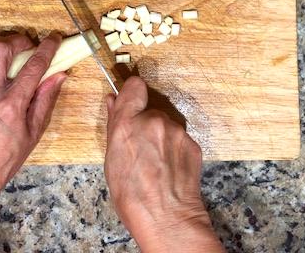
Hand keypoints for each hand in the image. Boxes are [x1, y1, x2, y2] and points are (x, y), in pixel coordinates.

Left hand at [0, 33, 65, 230]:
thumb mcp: (34, 132)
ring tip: (11, 50)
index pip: (33, 67)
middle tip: (31, 46)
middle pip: (1, 49)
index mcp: (11, 106)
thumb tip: (59, 75)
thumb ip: (46, 99)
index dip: (47, 48)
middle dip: (19, 40)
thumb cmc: (5, 158)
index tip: (55, 38)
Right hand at [104, 77, 222, 252]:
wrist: (166, 217)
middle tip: (141, 148)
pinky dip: (175, 150)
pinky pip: (180, 139)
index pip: (134, 87)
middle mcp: (154, 120)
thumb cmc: (132, 195)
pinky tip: (169, 168)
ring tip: (156, 163)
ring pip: (167, 125)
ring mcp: (176, 131)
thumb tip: (112, 102)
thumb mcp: (111, 159)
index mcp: (128, 122)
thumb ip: (114, 125)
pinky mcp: (193, 143)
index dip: (132, 94)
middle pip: (150, 110)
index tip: (130, 102)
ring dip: (161, 137)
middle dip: (146, 124)